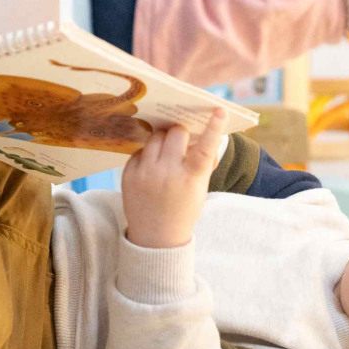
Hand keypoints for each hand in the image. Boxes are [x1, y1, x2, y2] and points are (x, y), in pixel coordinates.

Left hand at [122, 109, 225, 248]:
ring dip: (163, 139)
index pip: (205, 148)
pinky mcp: (129, 173)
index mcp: (190, 179)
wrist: (156, 238)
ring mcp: (145, 173)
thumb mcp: (199, 188)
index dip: (214, 128)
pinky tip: (152, 169)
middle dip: (181, 133)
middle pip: (176, 133)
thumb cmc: (184, 209)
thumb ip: (201, 162)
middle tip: (182, 140)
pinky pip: (140, 150)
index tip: (219, 110)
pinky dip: (148, 154)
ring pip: (155, 136)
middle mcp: (167, 174)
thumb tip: (201, 133)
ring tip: (165, 155)